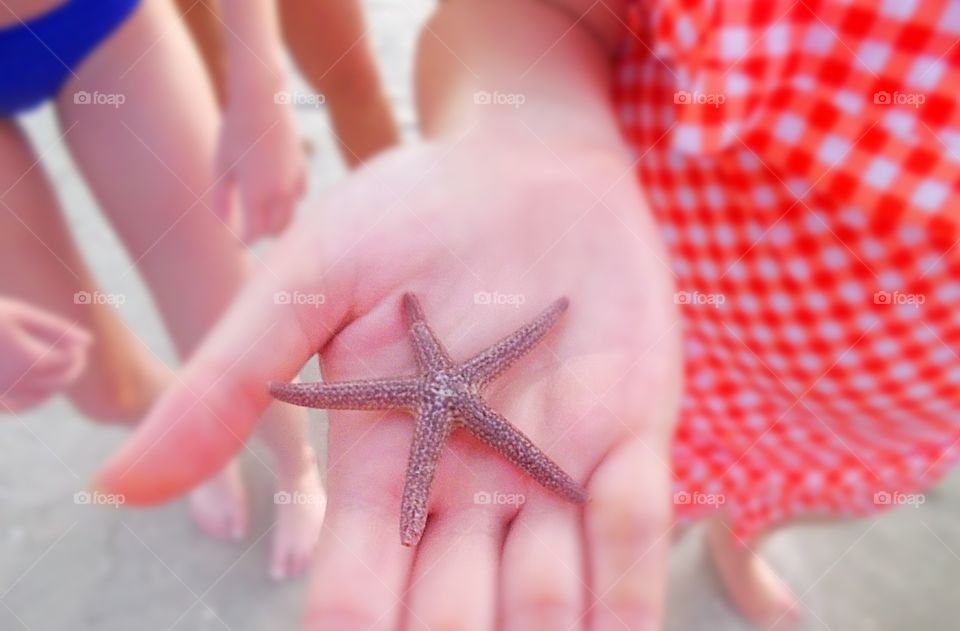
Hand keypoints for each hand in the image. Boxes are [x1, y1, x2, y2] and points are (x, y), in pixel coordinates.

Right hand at [0, 298, 89, 411]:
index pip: (69, 364)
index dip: (78, 354)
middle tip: (71, 353)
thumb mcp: (20, 314)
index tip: (76, 342)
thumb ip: (57, 329)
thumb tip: (89, 342)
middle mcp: (16, 382)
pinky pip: (18, 407)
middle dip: (71, 369)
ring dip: (54, 384)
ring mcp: (0, 394)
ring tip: (54, 364)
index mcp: (28, 359)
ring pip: (40, 398)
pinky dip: (32, 398)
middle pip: (59, 383)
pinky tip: (33, 383)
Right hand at [96, 125, 682, 629]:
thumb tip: (118, 484)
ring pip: (547, 588)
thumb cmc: (406, 215)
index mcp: (385, 467)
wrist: (520, 161)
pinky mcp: (629, 430)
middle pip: (457, 609)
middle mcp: (469, 487)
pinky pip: (631, 526)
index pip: (364, 588)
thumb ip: (229, 384)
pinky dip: (626, 591)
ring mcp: (552, 465)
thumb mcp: (306, 288)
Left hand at [214, 85, 305, 243]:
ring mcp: (294, 180)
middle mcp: (279, 192)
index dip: (242, 243)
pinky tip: (279, 199)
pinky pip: (299, 197)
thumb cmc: (235, 131)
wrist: (262, 99)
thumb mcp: (221, 166)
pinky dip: (289, 203)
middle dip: (260, 235)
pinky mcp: (302, 168)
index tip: (234, 246)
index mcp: (256, 194)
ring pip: (290, 216)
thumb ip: (222, 199)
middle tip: (247, 236)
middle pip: (274, 230)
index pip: (253, 233)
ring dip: (276, 223)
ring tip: (263, 223)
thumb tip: (222, 225)